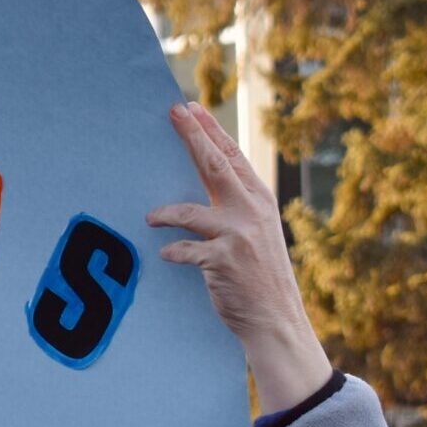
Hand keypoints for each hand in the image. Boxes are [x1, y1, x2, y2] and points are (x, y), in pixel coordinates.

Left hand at [144, 102, 329, 410]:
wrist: (276, 318)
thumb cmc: (257, 272)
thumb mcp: (255, 231)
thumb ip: (236, 204)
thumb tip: (208, 176)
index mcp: (258, 200)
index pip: (231, 156)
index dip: (209, 131)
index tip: (188, 108)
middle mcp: (251, 211)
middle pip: (215, 166)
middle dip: (193, 137)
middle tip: (173, 114)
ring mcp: (239, 235)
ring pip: (191, 210)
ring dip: (166, 213)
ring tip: (150, 217)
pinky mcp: (225, 260)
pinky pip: (188, 250)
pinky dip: (174, 251)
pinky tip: (166, 254)